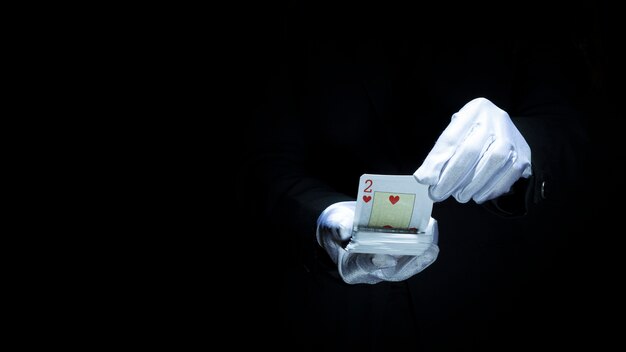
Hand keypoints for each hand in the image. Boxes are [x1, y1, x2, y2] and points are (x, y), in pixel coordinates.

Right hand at [316, 201, 438, 284]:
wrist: (342, 223)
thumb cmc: (335, 224)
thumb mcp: (332, 224)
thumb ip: (337, 228)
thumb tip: (344, 232)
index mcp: (351, 267)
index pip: (363, 267)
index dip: (375, 264)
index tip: (388, 259)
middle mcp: (371, 271)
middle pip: (393, 272)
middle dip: (412, 264)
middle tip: (428, 252)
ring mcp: (384, 265)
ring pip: (406, 266)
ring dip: (421, 256)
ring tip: (433, 245)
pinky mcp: (395, 256)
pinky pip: (410, 256)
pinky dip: (421, 247)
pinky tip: (431, 233)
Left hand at [415, 97, 531, 203]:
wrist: (503, 128)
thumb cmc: (472, 133)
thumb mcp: (453, 135)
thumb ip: (438, 155)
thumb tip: (424, 178)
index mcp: (474, 110)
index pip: (452, 138)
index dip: (437, 162)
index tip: (427, 182)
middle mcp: (496, 119)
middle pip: (472, 150)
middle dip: (453, 177)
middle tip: (440, 194)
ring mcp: (513, 136)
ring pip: (493, 162)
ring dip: (473, 185)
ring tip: (459, 196)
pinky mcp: (524, 153)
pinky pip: (509, 174)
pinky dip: (491, 188)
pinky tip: (478, 196)